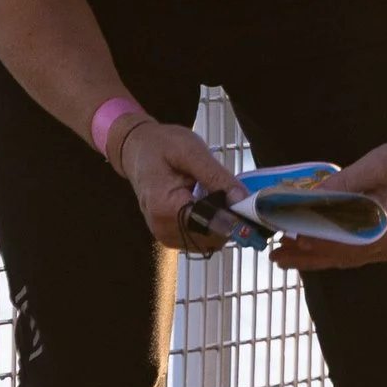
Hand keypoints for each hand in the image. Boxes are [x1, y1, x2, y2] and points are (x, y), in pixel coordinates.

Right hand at [114, 118, 244, 252]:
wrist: (137, 149)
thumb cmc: (161, 146)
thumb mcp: (191, 151)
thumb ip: (217, 177)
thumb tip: (243, 199)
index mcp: (165, 208)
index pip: (210, 226)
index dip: (235, 218)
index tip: (249, 204)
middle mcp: (162, 228)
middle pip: (212, 237)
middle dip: (230, 219)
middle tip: (233, 193)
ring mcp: (165, 234)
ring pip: (209, 240)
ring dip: (222, 222)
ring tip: (216, 195)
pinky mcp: (170, 234)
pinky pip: (201, 237)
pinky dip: (212, 224)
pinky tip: (208, 203)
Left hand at [270, 127, 386, 272]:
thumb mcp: (374, 166)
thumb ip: (343, 183)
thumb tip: (308, 198)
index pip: (352, 243)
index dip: (323, 242)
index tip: (296, 239)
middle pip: (345, 255)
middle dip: (309, 255)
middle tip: (277, 255)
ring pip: (344, 258)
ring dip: (312, 257)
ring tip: (282, 256)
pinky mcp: (379, 244)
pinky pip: (349, 252)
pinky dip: (325, 251)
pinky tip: (304, 250)